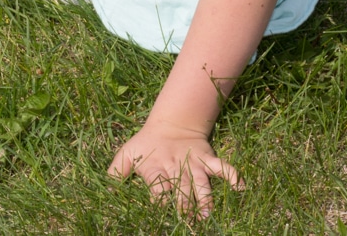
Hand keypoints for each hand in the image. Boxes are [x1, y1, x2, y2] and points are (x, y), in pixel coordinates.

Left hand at [108, 118, 242, 217]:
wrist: (170, 123)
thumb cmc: (145, 145)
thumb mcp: (127, 154)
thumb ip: (116, 173)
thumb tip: (105, 193)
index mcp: (155, 167)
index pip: (157, 187)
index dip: (159, 200)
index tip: (161, 214)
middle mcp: (175, 166)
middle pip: (181, 188)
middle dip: (185, 206)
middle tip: (190, 224)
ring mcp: (193, 162)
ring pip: (201, 182)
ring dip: (205, 197)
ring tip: (208, 214)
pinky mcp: (207, 157)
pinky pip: (221, 166)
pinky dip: (232, 175)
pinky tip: (241, 188)